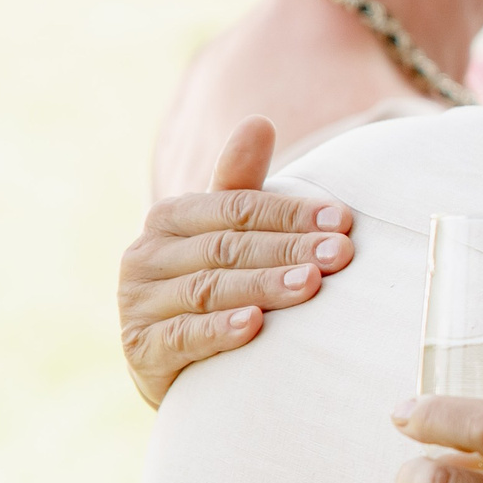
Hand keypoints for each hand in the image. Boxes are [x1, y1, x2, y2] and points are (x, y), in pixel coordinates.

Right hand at [118, 117, 354, 407]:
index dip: (291, 213)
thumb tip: (259, 121)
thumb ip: (242, 184)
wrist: (178, 361)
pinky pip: (183, 336)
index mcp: (170, 218)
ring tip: (311, 285)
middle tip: (341, 255)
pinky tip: (255, 326)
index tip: (343, 220)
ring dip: (263, 285)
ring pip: (210, 289)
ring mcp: (139, 305)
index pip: (236, 208)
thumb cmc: (214, 281)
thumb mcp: (226, 232)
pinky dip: (220, 330)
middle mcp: (145, 256)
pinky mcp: (142, 350)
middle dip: (289, 249)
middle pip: (228, 247)